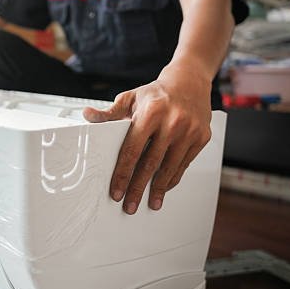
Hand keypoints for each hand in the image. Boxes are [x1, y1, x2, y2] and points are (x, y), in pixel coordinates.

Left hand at [83, 63, 212, 213]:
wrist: (189, 82)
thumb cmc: (156, 93)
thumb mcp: (130, 98)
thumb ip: (109, 112)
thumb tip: (87, 115)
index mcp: (151, 112)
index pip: (132, 150)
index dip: (123, 173)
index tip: (116, 191)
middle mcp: (172, 122)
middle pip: (150, 164)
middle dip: (138, 188)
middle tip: (129, 206)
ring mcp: (189, 131)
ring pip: (169, 168)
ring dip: (157, 189)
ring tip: (149, 203)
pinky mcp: (201, 138)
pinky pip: (184, 165)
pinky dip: (172, 178)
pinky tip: (163, 188)